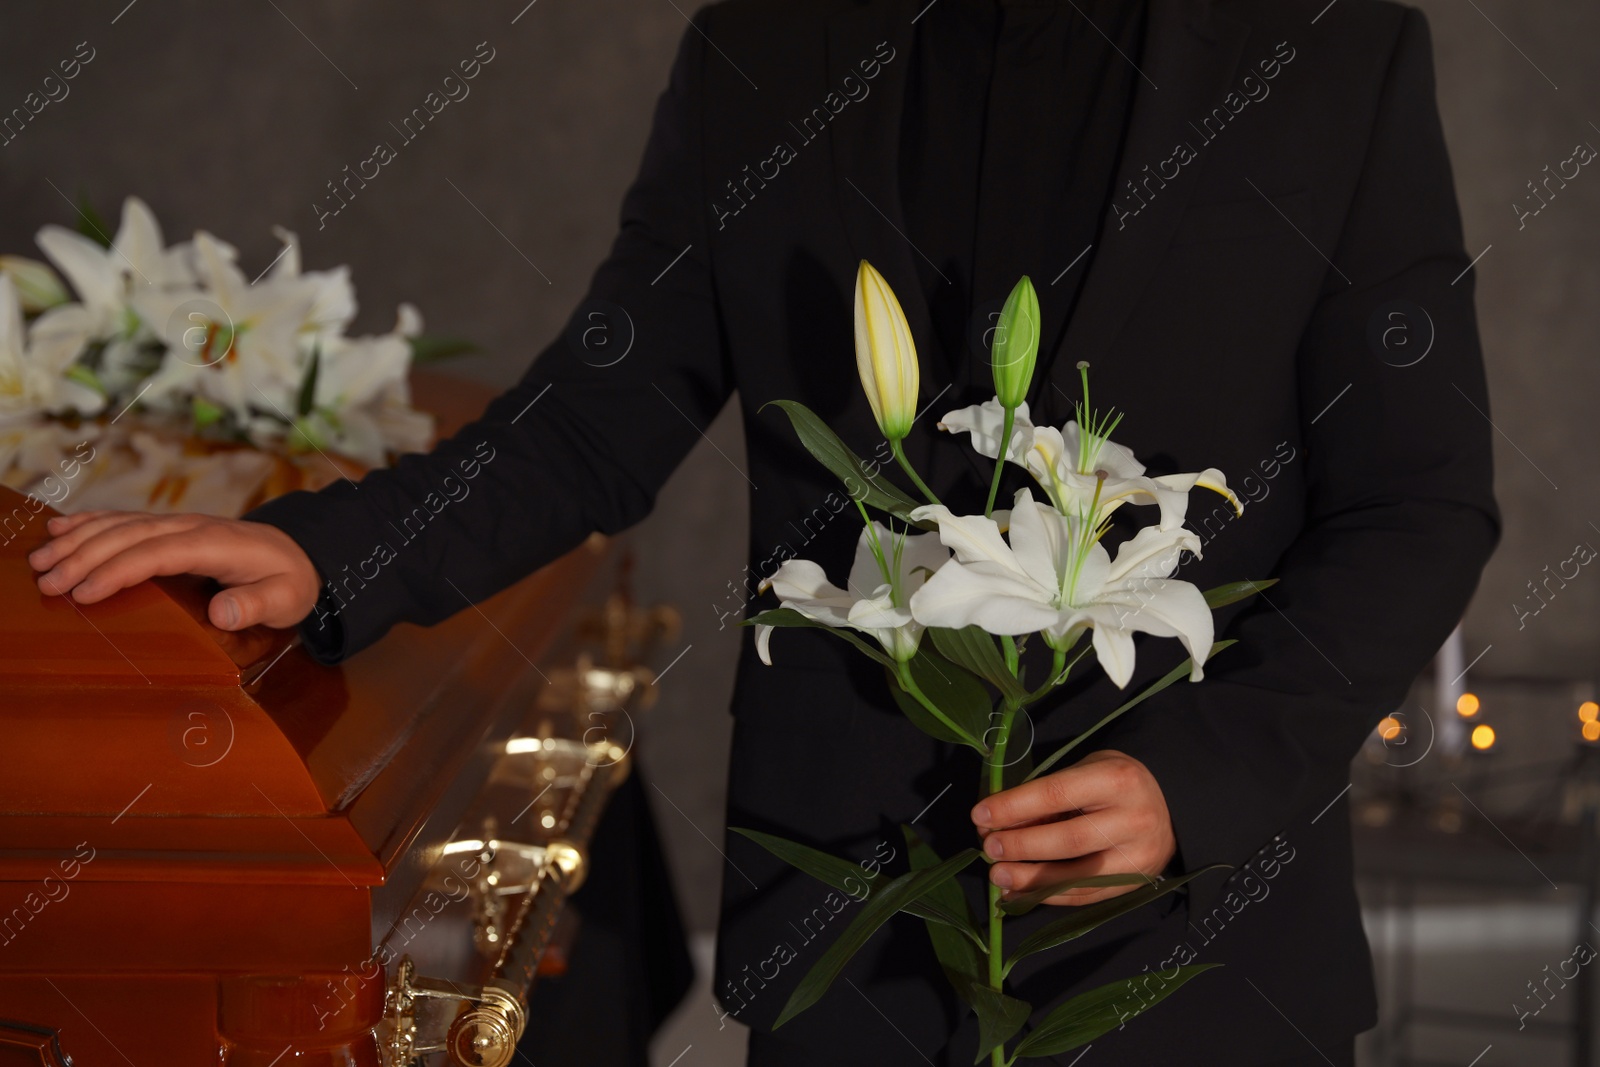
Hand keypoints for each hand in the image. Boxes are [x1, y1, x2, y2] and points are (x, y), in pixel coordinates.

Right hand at [28, 510, 320, 630]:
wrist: (303, 555)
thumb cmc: (291, 581)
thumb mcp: (286, 600)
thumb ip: (257, 605)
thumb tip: (222, 613)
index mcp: (216, 545)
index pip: (158, 554)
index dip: (118, 570)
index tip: (84, 592)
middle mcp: (192, 528)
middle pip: (129, 537)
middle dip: (85, 557)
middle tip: (47, 583)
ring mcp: (179, 525)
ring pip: (121, 526)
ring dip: (78, 540)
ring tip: (40, 560)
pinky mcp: (172, 529)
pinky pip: (126, 521)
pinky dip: (91, 523)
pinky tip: (60, 529)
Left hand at [970, 750, 1175, 905]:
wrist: (1170, 809)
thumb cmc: (1114, 784)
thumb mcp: (1086, 771)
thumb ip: (1048, 795)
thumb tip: (999, 822)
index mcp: (1117, 779)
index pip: (1056, 793)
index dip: (1014, 807)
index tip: (980, 815)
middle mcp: (1133, 819)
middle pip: (1068, 839)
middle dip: (1021, 846)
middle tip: (988, 848)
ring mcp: (1137, 856)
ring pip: (1077, 876)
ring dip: (1030, 879)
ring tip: (997, 876)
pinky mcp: (1134, 884)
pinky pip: (1085, 896)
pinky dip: (1047, 898)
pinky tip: (1018, 895)